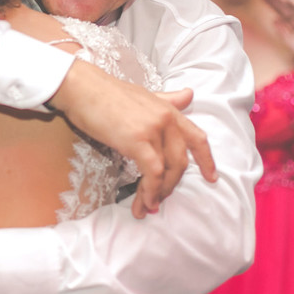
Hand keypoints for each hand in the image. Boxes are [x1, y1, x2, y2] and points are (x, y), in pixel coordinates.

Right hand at [50, 60, 216, 216]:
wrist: (82, 88)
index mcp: (169, 110)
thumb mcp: (144, 95)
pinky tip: (144, 201)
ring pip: (168, 170)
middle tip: (160, 198)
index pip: (197, 138)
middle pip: (181, 161)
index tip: (211, 177)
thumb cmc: (106, 93)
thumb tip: (189, 95)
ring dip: (159, 192)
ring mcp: (153, 130)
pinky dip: (150, 190)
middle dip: (172, 184)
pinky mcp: (137, 141)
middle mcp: (166, 119)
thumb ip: (168, 99)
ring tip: (149, 206)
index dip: (206, 160)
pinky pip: (152, 172)